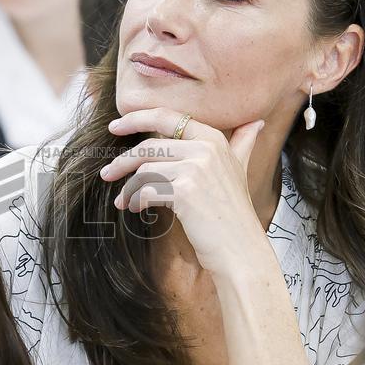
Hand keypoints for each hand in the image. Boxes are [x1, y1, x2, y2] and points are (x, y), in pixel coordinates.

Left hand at [100, 108, 265, 275]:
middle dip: (123, 161)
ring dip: (129, 187)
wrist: (240, 247)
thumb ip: (243, 143)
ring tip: (123, 200)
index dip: (136, 118)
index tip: (115, 126)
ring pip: (145, 170)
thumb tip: (256, 122)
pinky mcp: (185, 191)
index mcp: (214, 138)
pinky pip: (147, 190)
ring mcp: (196, 169)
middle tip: (107, 173)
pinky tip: (134, 209)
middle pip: (149, 146)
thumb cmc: (234, 212)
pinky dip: (136, 200)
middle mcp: (206, 148)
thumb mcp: (240, 170)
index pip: (167, 116)